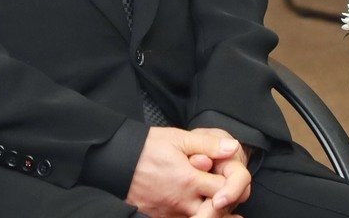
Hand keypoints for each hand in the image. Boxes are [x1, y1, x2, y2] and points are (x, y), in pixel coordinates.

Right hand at [125, 128, 244, 217]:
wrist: (115, 159)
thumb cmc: (146, 146)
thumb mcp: (177, 138)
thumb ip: (207, 144)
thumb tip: (232, 147)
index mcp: (189, 180)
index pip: (225, 189)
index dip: (232, 184)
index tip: (229, 176)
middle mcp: (182, 201)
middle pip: (215, 211)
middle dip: (223, 203)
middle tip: (223, 194)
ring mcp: (170, 211)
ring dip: (207, 210)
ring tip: (209, 200)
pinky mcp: (159, 217)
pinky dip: (189, 214)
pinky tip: (191, 205)